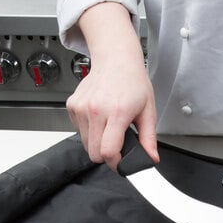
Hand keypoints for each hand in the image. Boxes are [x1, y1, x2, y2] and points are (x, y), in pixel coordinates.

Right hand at [66, 2, 157, 169]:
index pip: (108, 152)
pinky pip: (79, 131)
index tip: (121, 162)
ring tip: (110, 128)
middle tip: (118, 146)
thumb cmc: (133, 83)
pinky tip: (100, 119)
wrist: (116, 59)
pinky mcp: (71, 106)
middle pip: (94, 153)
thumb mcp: (148, 111)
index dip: (115, 163)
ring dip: (97, 143)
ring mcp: (81, 108)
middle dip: (106, 155)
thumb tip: (151, 158)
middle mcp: (95, 110)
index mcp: (117, 112)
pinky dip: (89, 131)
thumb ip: (149, 139)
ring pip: (85, 145)